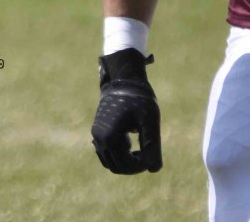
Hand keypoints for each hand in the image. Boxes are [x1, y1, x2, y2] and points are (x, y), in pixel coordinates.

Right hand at [92, 49, 161, 173]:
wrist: (123, 81)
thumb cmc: (139, 100)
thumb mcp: (149, 122)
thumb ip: (152, 146)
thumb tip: (153, 169)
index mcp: (108, 136)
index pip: (126, 164)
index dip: (142, 165)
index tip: (153, 156)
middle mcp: (98, 138)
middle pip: (117, 167)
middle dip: (134, 167)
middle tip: (149, 155)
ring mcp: (96, 136)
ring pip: (110, 163)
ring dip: (126, 162)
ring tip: (139, 148)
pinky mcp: (98, 133)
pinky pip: (107, 154)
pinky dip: (119, 156)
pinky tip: (129, 142)